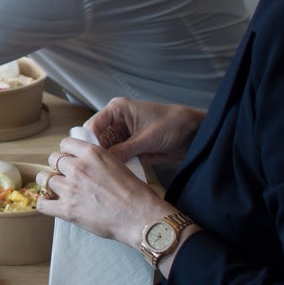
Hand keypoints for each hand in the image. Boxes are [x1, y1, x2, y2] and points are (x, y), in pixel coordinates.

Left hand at [36, 136, 170, 245]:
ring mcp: (71, 188)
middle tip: (64, 176)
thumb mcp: (118, 165)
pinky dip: (44, 203)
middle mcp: (78, 167)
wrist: (142, 217)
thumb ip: (98, 162)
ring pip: (44, 178)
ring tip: (55, 189)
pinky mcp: (68, 209)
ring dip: (49, 183)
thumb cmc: (138, 194)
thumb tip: (89, 165)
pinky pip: (43, 203)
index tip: (68, 158)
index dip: (66, 152)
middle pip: (53, 159)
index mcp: (92, 154)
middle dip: (57, 167)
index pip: (65, 144)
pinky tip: (50, 203)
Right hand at [85, 97, 203, 163]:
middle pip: (97, 139)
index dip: (89, 141)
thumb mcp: (147, 138)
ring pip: (106, 150)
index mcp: (116, 110)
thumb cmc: (172, 125)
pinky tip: (116, 174)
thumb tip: (104, 163)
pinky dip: (117, 165)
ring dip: (106, 161)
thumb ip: (124, 150)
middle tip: (95, 169)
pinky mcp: (130, 147)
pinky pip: (118, 157)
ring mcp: (123, 135)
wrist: (194, 134)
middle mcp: (116, 122)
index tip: (89, 158)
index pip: (93, 125)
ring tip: (104, 174)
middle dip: (96, 153)